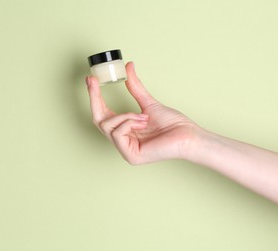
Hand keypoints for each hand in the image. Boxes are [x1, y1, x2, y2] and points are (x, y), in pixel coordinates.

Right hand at [86, 62, 200, 164]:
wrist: (187, 135)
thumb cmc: (173, 124)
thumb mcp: (148, 103)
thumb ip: (135, 88)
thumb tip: (128, 67)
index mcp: (126, 130)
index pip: (103, 115)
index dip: (94, 97)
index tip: (90, 79)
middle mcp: (123, 141)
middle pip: (98, 121)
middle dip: (94, 99)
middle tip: (92, 81)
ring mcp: (125, 150)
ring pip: (107, 125)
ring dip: (125, 115)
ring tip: (143, 117)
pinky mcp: (130, 156)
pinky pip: (117, 133)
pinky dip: (129, 122)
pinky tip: (143, 123)